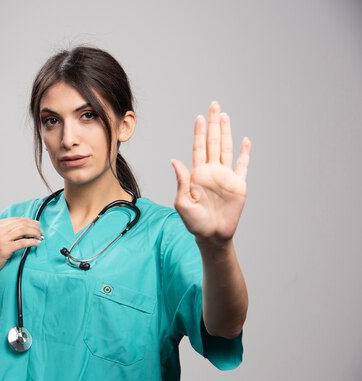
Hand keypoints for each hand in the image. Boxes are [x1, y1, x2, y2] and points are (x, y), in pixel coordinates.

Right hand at [0, 217, 43, 283]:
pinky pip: (22, 242)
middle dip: (34, 226)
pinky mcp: (4, 248)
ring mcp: (0, 239)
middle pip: (21, 223)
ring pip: (23, 231)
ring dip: (34, 233)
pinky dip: (32, 241)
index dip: (29, 221)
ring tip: (40, 236)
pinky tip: (37, 243)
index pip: (16, 219)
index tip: (36, 224)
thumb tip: (23, 226)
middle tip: (41, 231)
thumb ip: (4, 230)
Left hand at [170, 101, 251, 244]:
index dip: (199, 133)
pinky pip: (242, 166)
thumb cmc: (194, 222)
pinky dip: (244, 154)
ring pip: (226, 149)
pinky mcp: (238, 186)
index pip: (198, 148)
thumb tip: (174, 161)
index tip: (199, 118)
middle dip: (213, 124)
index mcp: (197, 174)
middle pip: (213, 142)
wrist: (212, 236)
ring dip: (226, 132)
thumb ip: (180, 181)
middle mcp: (212, 172)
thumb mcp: (182, 203)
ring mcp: (225, 177)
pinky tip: (245, 141)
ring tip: (225, 116)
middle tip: (213, 105)